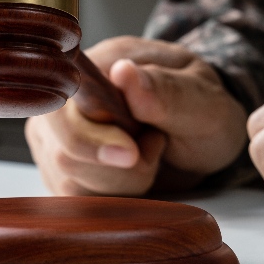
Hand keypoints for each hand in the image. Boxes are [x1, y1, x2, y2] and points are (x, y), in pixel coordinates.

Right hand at [25, 36, 247, 195]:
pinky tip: (135, 174)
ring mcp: (59, 137)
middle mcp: (67, 101)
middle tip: (156, 147)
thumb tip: (123, 72)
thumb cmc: (204, 111)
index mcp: (97, 65)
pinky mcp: (64, 170)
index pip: (61, 103)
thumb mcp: (204, 100)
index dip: (88, 137)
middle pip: (62, 151)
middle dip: (117, 167)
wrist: (204, 138)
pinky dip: (113, 196)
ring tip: (150, 153)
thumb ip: (167, 90)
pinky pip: (75, 198)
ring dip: (121, 182)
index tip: (131, 153)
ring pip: (69, 181)